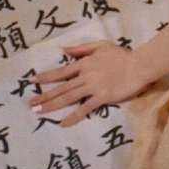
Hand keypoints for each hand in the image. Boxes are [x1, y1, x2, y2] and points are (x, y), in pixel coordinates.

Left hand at [27, 40, 151, 127]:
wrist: (138, 65)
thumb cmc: (121, 55)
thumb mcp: (101, 46)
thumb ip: (82, 48)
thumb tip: (63, 50)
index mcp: (85, 63)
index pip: (62, 71)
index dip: (47, 77)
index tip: (33, 81)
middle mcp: (85, 75)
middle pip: (62, 87)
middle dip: (44, 96)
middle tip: (30, 104)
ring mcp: (93, 87)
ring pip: (69, 98)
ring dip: (52, 105)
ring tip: (39, 112)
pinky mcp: (102, 97)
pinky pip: (85, 108)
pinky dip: (73, 116)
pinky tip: (63, 123)